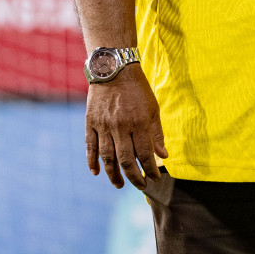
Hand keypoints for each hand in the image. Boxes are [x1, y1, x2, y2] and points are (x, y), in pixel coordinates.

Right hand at [85, 65, 168, 189]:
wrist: (113, 69)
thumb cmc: (137, 89)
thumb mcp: (153, 108)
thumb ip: (157, 133)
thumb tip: (163, 156)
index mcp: (139, 122)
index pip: (145, 154)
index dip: (151, 170)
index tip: (155, 178)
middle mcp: (120, 126)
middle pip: (126, 160)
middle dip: (134, 177)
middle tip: (141, 186)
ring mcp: (103, 125)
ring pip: (107, 157)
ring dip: (113, 175)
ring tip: (120, 185)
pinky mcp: (90, 123)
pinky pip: (90, 147)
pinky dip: (92, 161)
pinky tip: (97, 172)